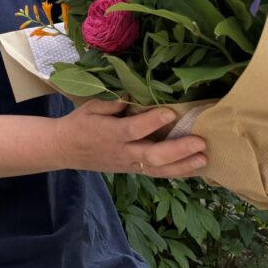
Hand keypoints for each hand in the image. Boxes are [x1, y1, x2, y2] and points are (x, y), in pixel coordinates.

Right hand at [54, 99, 205, 178]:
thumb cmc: (78, 124)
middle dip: (178, 150)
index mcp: (110, 133)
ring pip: (158, 170)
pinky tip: (194, 168)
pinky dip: (177, 172)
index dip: (152, 121)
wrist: (64, 150)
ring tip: (204, 159)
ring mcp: (128, 164)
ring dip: (183, 166)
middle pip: (152, 155)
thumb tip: (135, 93)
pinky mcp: (132, 171)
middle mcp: (122, 152)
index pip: (134, 129)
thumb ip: (112, 102)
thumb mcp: (91, 107)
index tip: (170, 112)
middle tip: (200, 142)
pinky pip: (156, 174)